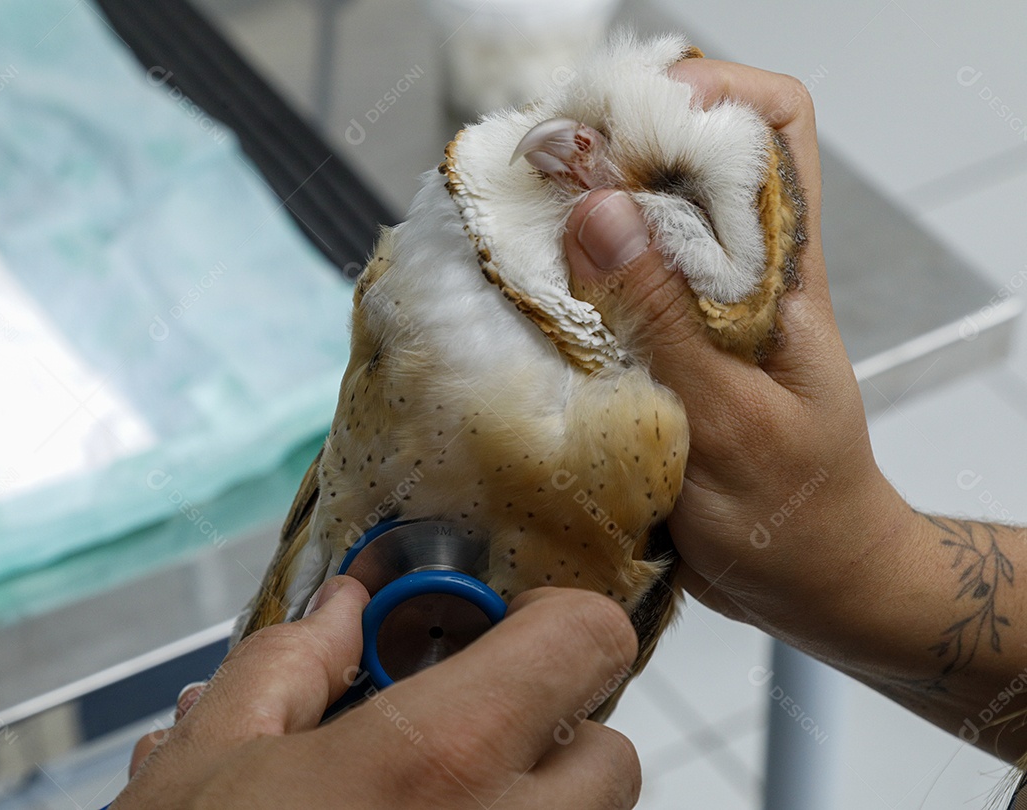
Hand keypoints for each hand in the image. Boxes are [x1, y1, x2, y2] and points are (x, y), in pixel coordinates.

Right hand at [116, 578, 640, 808]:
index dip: (554, 618)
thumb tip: (341, 610)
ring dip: (535, 805)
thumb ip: (292, 665)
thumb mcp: (211, 766)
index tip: (509, 629)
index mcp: (439, 762)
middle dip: (549, 731)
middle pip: (610, 753)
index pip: (586, 639)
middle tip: (463, 737)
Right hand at [562, 59, 915, 664]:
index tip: (618, 130)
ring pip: (632, 225)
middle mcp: (736, 273)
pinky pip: (604, 293)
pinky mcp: (656, 352)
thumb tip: (597, 207)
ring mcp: (692, 312)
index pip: (770, 125)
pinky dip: (560, 283)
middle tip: (533, 180)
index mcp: (781, 270)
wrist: (808, 584)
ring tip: (512, 234)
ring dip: (571, 218)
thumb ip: (666, 319)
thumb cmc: (793, 513)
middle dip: (606, 152)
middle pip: (680, 161)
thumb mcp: (729, 419)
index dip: (702, 97)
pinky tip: (519, 300)